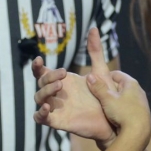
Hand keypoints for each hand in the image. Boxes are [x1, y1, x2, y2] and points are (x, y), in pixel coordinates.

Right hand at [32, 29, 115, 143]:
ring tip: (60, 86)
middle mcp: (56, 94)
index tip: (39, 59)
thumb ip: (95, 51)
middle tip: (65, 75)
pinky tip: (47, 107)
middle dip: (49, 76)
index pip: (42, 72)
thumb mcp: (100, 71)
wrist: (113, 121)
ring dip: (45, 91)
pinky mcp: (58, 122)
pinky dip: (40, 113)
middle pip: (41, 82)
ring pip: (38, 98)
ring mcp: (56, 108)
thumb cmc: (106, 97)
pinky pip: (40, 118)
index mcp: (62, 81)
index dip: (37, 66)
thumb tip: (94, 28)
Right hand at [85, 71, 150, 147]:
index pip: (116, 74)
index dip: (105, 77)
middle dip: (110, 89)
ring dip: (116, 100)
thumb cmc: (122, 113)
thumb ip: (98, 87)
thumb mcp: (107, 99)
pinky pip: (129, 106)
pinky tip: (115, 115)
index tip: (96, 83)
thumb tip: (90, 76)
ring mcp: (142, 102)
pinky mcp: (142, 113)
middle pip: (121, 86)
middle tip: (98, 95)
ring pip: (125, 97)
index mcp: (131, 83)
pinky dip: (121, 108)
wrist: (138, 133)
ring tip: (105, 106)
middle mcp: (139, 90)